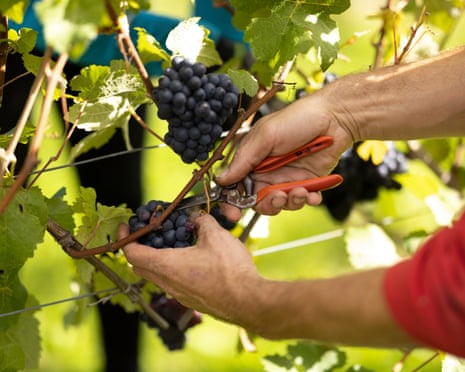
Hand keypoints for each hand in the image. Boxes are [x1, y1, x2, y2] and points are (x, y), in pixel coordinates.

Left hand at [121, 213, 263, 325]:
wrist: (248, 301)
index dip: (125, 238)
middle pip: (141, 266)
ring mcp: (179, 295)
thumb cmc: (229, 270)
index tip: (127, 228)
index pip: (132, 253)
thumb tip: (197, 217)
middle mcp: (168, 283)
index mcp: (166, 265)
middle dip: (140, 248)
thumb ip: (202, 222)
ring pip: (158, 276)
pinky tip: (193, 261)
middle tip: (150, 234)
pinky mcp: (192, 301)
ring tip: (174, 245)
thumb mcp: (216, 235)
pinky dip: (174, 270)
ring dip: (159, 260)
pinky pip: (174, 284)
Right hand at [218, 92, 355, 218]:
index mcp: (251, 160)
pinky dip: (307, 200)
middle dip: (267, 204)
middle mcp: (266, 172)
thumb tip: (221, 180)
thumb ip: (244, 159)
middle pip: (257, 201)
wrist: (335, 118)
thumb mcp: (265, 136)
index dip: (230, 202)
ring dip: (289, 202)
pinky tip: (313, 193)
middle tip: (279, 197)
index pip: (234, 186)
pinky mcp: (306, 182)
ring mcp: (286, 178)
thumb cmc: (297, 119)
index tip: (233, 214)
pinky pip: (302, 201)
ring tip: (301, 190)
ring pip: (280, 204)